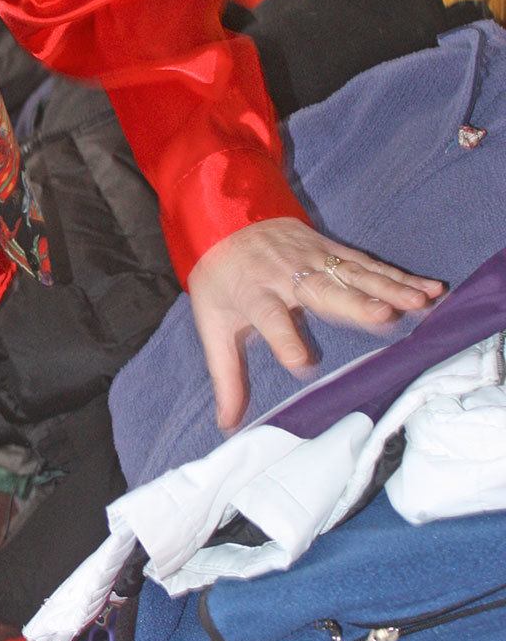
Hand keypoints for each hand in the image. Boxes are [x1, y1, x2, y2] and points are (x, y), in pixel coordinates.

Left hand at [187, 217, 443, 429]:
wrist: (225, 216)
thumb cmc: (220, 278)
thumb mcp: (212, 323)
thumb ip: (226, 375)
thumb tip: (228, 424)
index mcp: (255, 294)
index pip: (270, 318)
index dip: (283, 338)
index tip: (300, 362)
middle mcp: (287, 275)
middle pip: (323, 291)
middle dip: (353, 304)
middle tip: (382, 317)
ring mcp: (313, 259)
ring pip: (355, 276)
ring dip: (390, 289)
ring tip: (420, 304)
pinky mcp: (332, 250)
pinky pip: (369, 265)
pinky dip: (400, 277)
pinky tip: (429, 289)